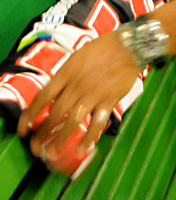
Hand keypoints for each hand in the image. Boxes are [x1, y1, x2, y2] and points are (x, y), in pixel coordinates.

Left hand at [17, 31, 139, 157]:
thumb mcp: (77, 57)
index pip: (43, 96)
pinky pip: (97, 122)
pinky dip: (90, 137)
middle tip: (36, 147)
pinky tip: (83, 148)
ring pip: (73, 120)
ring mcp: (93, 94)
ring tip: (53, 152)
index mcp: (67, 72)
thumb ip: (65, 76)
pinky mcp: (109, 100)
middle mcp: (77, 85)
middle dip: (44, 132)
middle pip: (56, 112)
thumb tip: (54, 94)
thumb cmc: (103, 49)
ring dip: (61, 138)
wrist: (128, 46)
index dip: (31, 114)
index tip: (24, 128)